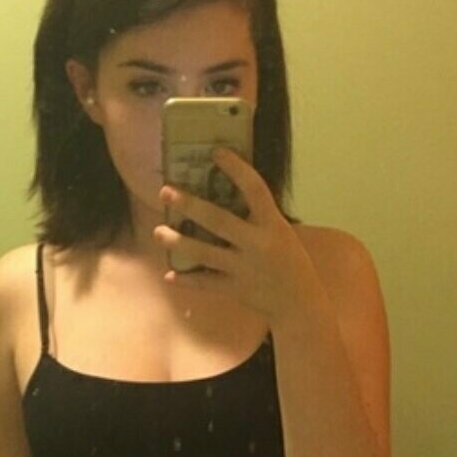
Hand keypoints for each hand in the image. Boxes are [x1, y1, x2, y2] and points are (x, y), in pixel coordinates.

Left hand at [153, 146, 318, 321]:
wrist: (299, 305)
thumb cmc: (291, 263)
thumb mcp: (281, 233)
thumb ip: (259, 217)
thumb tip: (228, 193)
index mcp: (273, 225)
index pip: (255, 189)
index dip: (236, 168)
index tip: (216, 151)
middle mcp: (257, 244)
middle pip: (217, 220)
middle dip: (189, 205)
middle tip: (164, 192)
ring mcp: (244, 269)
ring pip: (204, 253)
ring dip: (177, 242)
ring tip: (157, 232)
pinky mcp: (235, 290)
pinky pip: (205, 284)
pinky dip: (187, 280)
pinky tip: (169, 275)